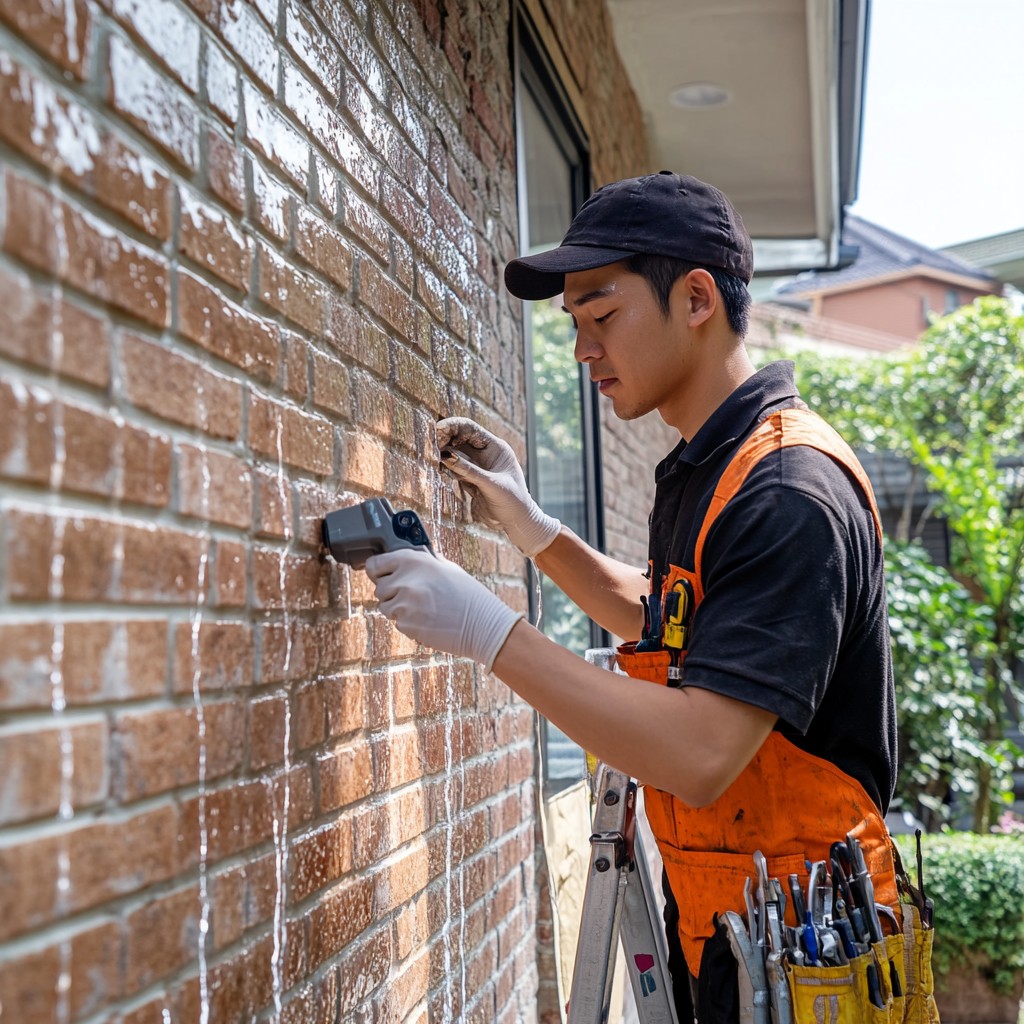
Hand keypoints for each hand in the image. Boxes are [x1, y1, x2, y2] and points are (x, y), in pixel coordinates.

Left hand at [365, 548, 521, 670]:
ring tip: (424, 608)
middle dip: (392, 592)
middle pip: (379, 588)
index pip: (374, 564)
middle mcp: (404, 580)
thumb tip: (405, 560)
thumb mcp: (446, 568)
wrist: (481, 624)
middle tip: (413, 595)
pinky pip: (398, 623)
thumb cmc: (467, 595)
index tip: (382, 574)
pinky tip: (428, 619)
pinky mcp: (406, 625)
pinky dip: (409, 622)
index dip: (378, 571)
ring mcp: (403, 604)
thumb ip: (422, 562)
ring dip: (399, 609)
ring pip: (385, 607)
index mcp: (413, 560)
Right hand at [435, 417, 559, 556]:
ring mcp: (477, 467)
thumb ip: (469, 471)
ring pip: (455, 454)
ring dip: (442, 454)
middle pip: (459, 439)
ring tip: (430, 455)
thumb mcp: (492, 484)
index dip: (453, 426)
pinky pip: (454, 469)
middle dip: (444, 439)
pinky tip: (438, 467)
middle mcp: (485, 454)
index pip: (470, 429)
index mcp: (496, 448)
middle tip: (430, 445)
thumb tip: (446, 456)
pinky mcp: (470, 480)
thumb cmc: (513, 502)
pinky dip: (445, 468)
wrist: (517, 524)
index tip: (437, 430)